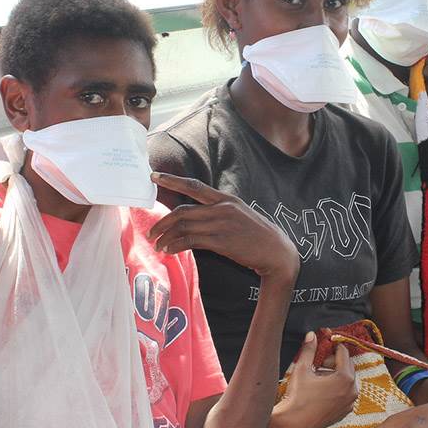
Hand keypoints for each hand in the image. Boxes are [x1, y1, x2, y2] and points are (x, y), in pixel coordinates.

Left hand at [149, 173, 299, 281]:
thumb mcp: (239, 214)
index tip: (154, 176)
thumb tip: (195, 217)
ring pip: (184, 227)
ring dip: (167, 236)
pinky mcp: (221, 242)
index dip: (172, 180)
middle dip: (163, 221)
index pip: (194, 186)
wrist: (276, 252)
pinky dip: (176, 246)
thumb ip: (218, 212)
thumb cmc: (256, 235)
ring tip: (158, 244)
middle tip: (151, 231)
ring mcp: (222, 225)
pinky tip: (170, 250)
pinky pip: (191, 241)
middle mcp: (222, 209)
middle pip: (183, 210)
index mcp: (226, 199)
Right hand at [266, 334, 358, 427]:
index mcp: (344, 378)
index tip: (325, 340)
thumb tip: (312, 335)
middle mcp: (352, 390)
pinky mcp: (344, 412)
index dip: (332, 344)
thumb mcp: (302, 369)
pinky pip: (344, 393)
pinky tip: (320, 390)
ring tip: (317, 378)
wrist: (293, 424)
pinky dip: (336, 388)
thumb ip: (309, 350)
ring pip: (346, 380)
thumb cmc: (298, 397)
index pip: (343, 352)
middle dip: (333, 360)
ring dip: (335, 374)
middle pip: (347, 365)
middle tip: (317, 363)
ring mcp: (349, 403)